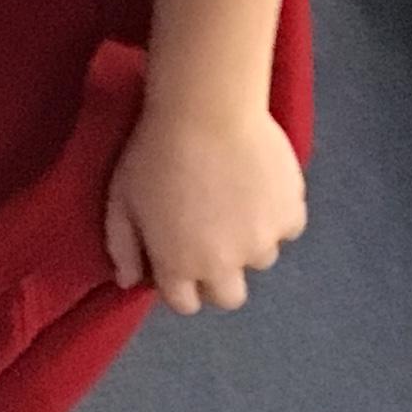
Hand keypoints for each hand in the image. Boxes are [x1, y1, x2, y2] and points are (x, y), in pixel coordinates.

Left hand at [104, 98, 306, 313]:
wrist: (206, 107)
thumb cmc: (154, 150)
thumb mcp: (120, 197)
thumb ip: (122, 245)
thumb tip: (129, 281)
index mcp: (179, 265)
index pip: (184, 304)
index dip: (178, 282)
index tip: (176, 253)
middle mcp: (224, 266)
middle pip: (227, 296)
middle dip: (218, 275)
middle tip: (210, 234)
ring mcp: (263, 243)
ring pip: (259, 257)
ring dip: (249, 238)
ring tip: (234, 195)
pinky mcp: (291, 216)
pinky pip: (286, 226)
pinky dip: (276, 211)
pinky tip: (259, 181)